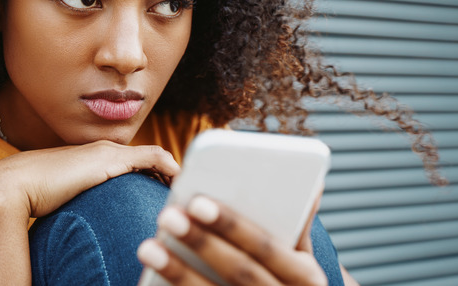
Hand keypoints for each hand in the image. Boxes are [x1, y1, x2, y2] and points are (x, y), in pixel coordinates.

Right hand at [0, 141, 178, 284]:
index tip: (169, 191)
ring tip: (190, 188)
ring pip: (154, 156)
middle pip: (149, 158)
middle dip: (170, 172)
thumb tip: (88, 234)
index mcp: (93, 161)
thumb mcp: (63, 202)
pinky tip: (179, 180)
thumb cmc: (32, 199)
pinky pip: (152, 158)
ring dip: (173, 171)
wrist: (11, 185)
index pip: (133, 164)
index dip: (154, 176)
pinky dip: (168, 166)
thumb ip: (81, 208)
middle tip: (191, 190)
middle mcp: (104, 152)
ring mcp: (107, 153)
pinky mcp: (109, 159)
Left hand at [138, 195, 326, 284]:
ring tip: (148, 246)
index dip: (233, 226)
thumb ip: (297, 227)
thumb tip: (309, 182)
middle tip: (167, 216)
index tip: (198, 202)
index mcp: (306, 279)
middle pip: (238, 272)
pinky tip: (154, 278)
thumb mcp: (304, 264)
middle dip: (201, 243)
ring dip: (178, 273)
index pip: (267, 249)